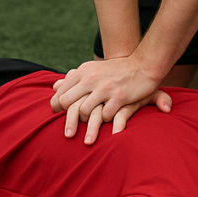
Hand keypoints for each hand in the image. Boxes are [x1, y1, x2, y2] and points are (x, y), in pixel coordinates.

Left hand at [52, 57, 171, 142]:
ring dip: (87, 122)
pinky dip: (105, 121)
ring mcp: (105, 88)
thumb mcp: (92, 69)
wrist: (143, 65)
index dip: (57, 106)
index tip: (59, 115)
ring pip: (85, 112)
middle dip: (67, 119)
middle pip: (67, 103)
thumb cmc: (115, 70)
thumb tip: (54, 86)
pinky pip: (105, 116)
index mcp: (83, 72)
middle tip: (69, 131)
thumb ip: (73, 78)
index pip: (61, 92)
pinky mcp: (119, 97)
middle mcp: (91, 79)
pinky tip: (108, 123)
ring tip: (91, 127)